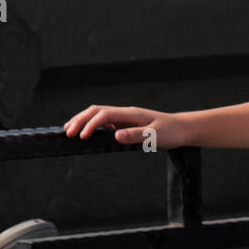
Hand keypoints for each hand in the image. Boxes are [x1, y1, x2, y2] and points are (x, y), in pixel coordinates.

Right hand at [63, 104, 185, 149]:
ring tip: (69, 130)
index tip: (82, 137)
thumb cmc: (171, 132)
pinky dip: (92, 125)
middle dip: (80, 119)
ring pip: (99, 115)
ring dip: (83, 121)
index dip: (91, 124)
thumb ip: (136, 135)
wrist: (182, 129)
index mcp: (131, 114)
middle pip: (96, 111)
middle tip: (67, 132)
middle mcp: (125, 113)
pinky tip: (86, 133)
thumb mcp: (156, 136)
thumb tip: (116, 136)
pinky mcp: (126, 124)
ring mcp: (125, 118)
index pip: (104, 115)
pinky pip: (105, 122)